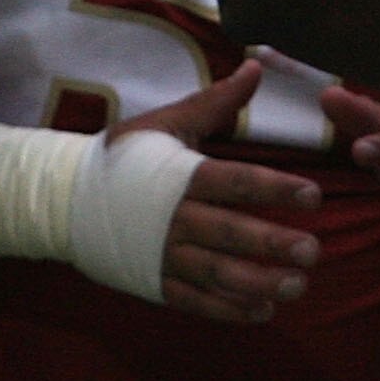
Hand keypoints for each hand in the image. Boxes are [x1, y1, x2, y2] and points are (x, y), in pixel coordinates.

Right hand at [115, 60, 322, 324]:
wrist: (66, 198)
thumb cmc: (124, 158)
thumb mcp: (165, 124)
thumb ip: (215, 102)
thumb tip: (256, 67)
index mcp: (180, 175)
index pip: (234, 182)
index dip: (275, 188)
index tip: (313, 195)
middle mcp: (174, 218)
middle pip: (229, 233)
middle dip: (272, 243)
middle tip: (312, 251)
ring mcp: (163, 254)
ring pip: (216, 273)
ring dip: (259, 283)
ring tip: (297, 286)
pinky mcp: (155, 282)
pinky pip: (195, 302)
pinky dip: (228, 310)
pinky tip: (262, 313)